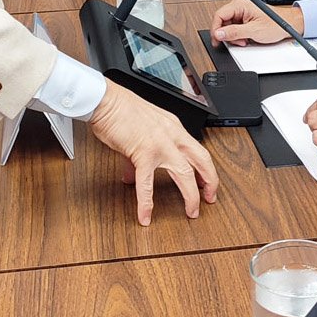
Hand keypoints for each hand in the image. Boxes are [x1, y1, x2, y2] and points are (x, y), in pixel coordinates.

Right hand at [87, 81, 218, 224]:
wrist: (106, 101)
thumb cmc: (121, 110)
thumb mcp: (141, 129)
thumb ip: (142, 154)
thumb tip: (134, 175)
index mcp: (174, 128)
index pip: (198, 150)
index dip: (207, 168)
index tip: (208, 182)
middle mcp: (172, 135)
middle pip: (202, 160)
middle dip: (210, 182)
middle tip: (210, 199)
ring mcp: (160, 144)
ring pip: (184, 173)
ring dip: (191, 195)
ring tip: (191, 211)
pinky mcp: (143, 153)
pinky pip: (147, 183)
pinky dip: (146, 203)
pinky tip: (146, 215)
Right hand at [210, 0, 299, 46]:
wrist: (287, 25)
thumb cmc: (275, 24)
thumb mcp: (253, 31)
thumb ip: (234, 32)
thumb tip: (219, 33)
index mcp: (240, 4)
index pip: (219, 15)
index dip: (216, 29)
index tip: (217, 40)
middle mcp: (239, 5)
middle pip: (222, 21)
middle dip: (228, 34)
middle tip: (236, 41)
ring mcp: (242, 11)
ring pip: (228, 25)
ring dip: (234, 36)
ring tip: (244, 40)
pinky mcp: (244, 17)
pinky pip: (234, 26)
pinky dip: (238, 35)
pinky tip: (246, 38)